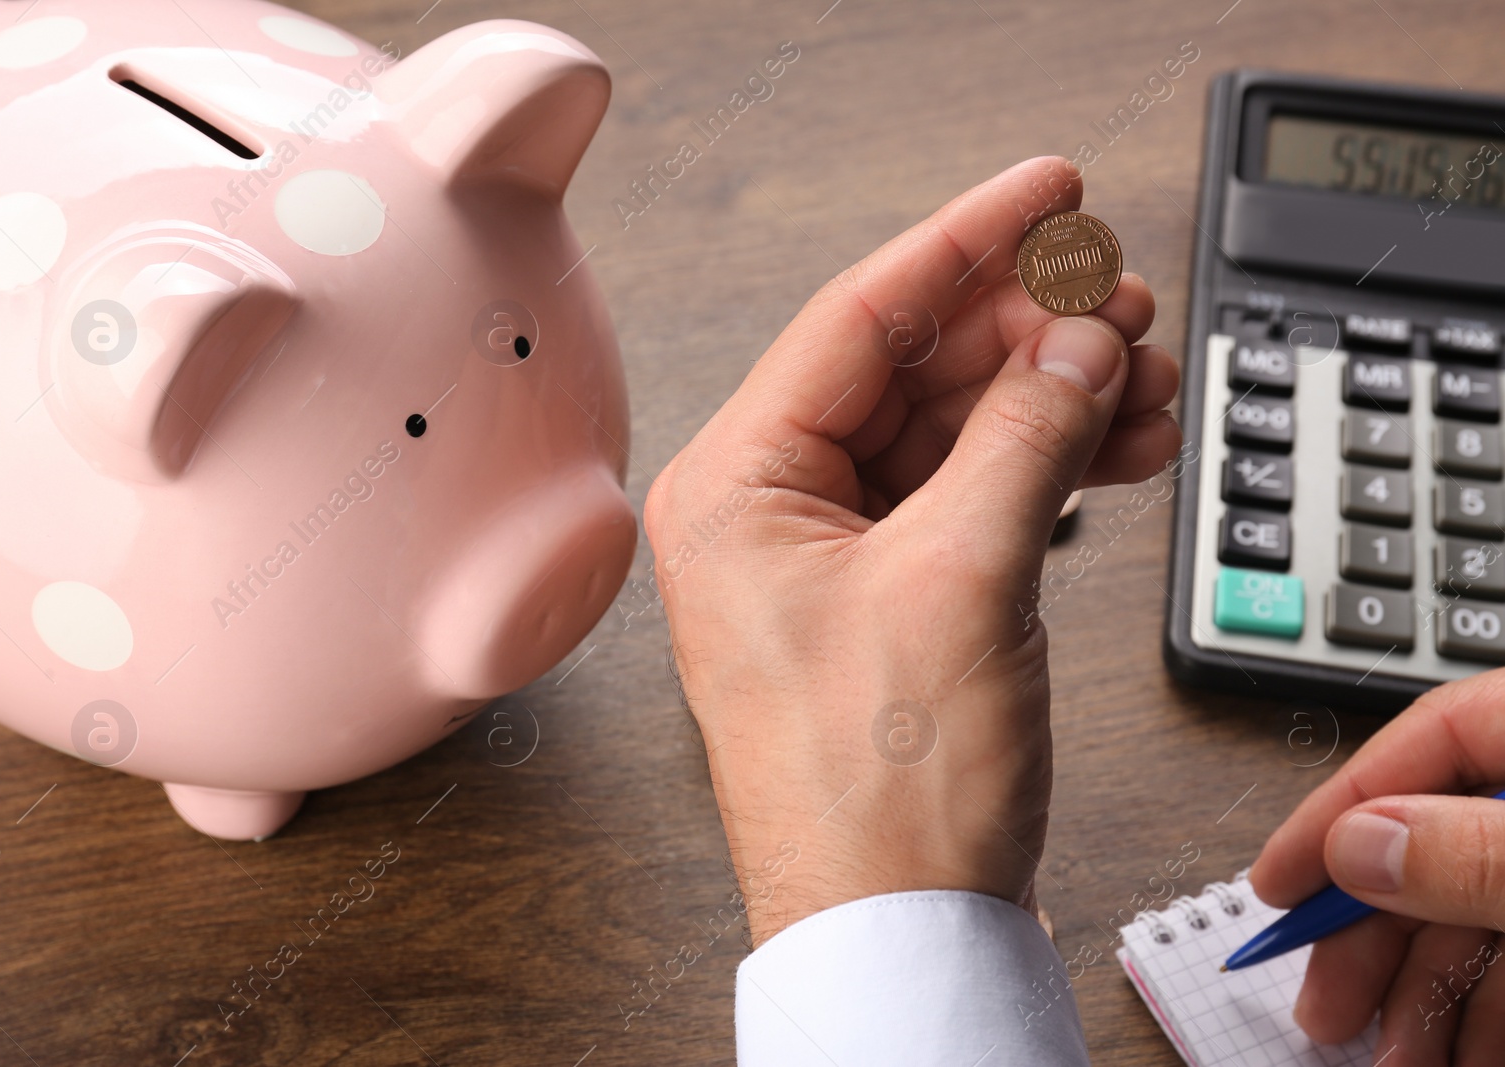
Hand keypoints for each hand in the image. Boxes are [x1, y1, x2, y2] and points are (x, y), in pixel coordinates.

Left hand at [643, 157, 1179, 944]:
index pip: (856, 319)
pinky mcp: (884, 600)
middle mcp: (766, 514)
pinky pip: (963, 494)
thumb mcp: (962, 582)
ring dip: (1047, 398)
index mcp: (735, 490)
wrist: (897, 931)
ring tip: (1142, 382)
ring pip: (947, 430)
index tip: (1047, 198)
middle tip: (1119, 304)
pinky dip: (1040, 466)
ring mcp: (826, 559)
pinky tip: (1110, 445)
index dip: (965, 246)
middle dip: (1024, 332)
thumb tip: (1076, 348)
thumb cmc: (877, 796)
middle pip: (906, 369)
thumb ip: (1023, 439)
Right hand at [1251, 669, 1504, 1064]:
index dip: (1339, 813)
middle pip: (1443, 842)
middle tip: (1326, 1004)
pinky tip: (1466, 1053)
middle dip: (1376, 937)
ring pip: (1482, 911)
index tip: (1277, 885)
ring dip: (1428, 994)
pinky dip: (1489, 1008)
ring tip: (1399, 1059)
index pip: (1429, 738)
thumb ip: (1472, 852)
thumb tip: (1360, 847)